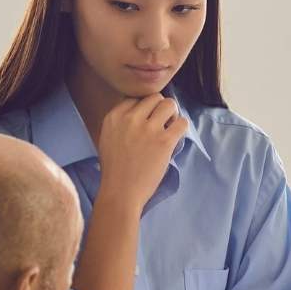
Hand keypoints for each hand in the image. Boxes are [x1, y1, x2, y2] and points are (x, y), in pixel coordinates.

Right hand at [96, 94, 188, 210]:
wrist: (121, 192)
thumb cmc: (115, 169)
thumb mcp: (108, 137)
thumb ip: (121, 122)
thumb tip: (140, 111)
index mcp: (114, 116)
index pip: (136, 98)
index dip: (145, 108)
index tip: (147, 120)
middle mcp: (130, 118)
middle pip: (154, 97)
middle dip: (160, 108)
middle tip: (162, 123)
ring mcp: (148, 129)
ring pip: (169, 104)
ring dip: (173, 114)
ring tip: (170, 127)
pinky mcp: (164, 141)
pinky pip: (182, 122)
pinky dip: (182, 127)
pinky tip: (176, 136)